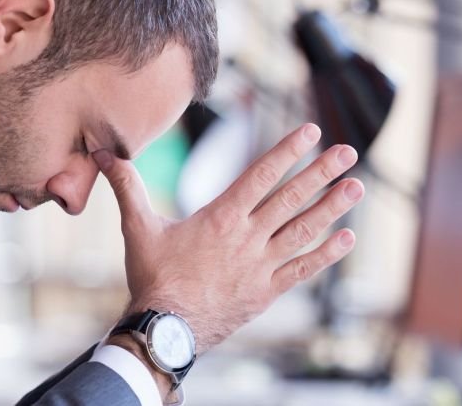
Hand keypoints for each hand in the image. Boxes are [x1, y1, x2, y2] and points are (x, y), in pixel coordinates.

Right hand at [93, 123, 362, 352]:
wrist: (165, 329)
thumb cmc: (152, 277)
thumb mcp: (137, 227)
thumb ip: (126, 186)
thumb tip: (104, 153)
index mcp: (221, 217)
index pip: (260, 174)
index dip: (287, 151)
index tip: (311, 131)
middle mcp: (247, 237)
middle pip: (291, 198)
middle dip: (322, 172)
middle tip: (348, 151)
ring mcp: (261, 265)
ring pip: (304, 230)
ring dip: (332, 206)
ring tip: (357, 186)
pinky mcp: (267, 290)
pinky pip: (303, 268)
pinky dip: (326, 253)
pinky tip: (347, 238)